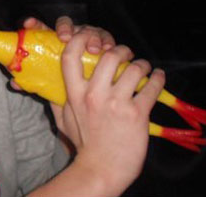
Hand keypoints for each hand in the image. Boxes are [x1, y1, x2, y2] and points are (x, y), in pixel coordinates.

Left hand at [13, 16, 115, 93]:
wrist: (91, 90)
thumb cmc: (67, 82)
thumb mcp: (50, 82)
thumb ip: (33, 81)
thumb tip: (14, 83)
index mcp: (53, 42)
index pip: (41, 28)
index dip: (35, 24)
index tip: (29, 24)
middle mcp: (69, 36)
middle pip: (66, 24)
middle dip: (64, 28)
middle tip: (65, 38)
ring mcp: (86, 38)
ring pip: (87, 29)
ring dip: (89, 37)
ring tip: (92, 48)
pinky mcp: (103, 43)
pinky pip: (105, 37)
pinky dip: (107, 41)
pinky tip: (107, 49)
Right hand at [53, 31, 164, 193]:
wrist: (102, 168)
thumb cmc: (83, 143)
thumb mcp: (63, 119)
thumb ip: (57, 99)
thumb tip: (48, 85)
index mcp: (74, 94)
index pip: (70, 56)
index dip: (78, 39)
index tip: (88, 37)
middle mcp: (94, 95)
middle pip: (108, 56)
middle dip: (120, 49)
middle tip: (125, 53)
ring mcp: (117, 104)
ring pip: (134, 69)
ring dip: (141, 64)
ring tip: (143, 67)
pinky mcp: (137, 114)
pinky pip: (151, 88)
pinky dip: (157, 79)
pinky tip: (157, 77)